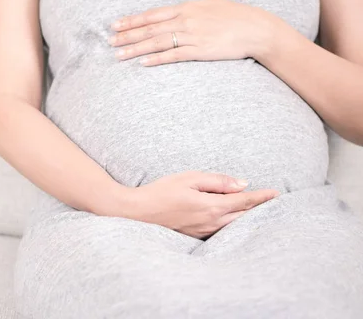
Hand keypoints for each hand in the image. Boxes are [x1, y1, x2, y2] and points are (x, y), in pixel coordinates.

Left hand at [108, 0, 291, 64]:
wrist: (256, 29)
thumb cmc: (234, 16)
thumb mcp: (209, 6)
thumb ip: (189, 11)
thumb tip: (174, 15)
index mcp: (186, 8)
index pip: (152, 14)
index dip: (132, 20)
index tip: (115, 25)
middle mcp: (185, 20)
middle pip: (149, 28)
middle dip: (127, 35)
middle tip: (109, 42)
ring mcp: (192, 36)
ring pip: (157, 42)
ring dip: (135, 49)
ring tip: (119, 55)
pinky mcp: (200, 51)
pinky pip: (173, 55)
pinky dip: (156, 59)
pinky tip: (142, 63)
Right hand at [119, 171, 279, 238]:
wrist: (138, 212)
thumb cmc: (161, 191)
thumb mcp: (189, 178)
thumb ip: (217, 181)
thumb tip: (242, 184)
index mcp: (211, 205)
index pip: (244, 201)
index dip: (262, 197)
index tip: (276, 193)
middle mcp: (211, 221)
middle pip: (243, 216)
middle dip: (259, 208)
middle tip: (273, 201)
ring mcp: (203, 231)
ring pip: (233, 225)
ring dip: (246, 217)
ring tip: (258, 210)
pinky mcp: (196, 235)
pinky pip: (220, 230)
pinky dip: (232, 223)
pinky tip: (233, 219)